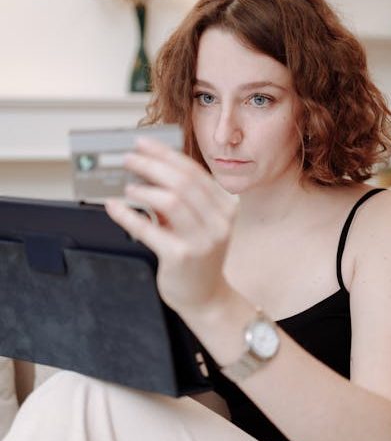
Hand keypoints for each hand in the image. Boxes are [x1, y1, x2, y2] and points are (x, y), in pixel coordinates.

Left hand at [105, 137, 237, 318]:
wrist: (206, 296)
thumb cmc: (199, 257)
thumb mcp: (198, 224)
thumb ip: (180, 199)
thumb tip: (147, 173)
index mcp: (225, 207)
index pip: (193, 172)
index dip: (165, 154)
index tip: (143, 144)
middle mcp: (218, 221)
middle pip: (182, 182)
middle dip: (151, 165)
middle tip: (129, 160)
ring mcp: (202, 240)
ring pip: (171, 200)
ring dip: (143, 189)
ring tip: (128, 187)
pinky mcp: (181, 257)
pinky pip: (149, 229)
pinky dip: (128, 215)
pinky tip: (115, 208)